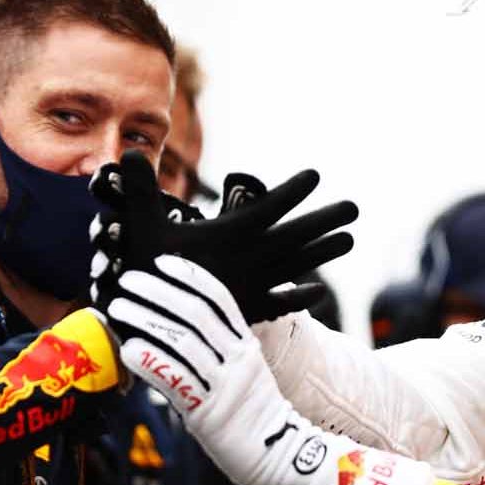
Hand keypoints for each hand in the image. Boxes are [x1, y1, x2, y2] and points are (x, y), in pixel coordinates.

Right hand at [90, 153, 356, 324]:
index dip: (294, 190)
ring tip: (350, 239)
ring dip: (324, 251)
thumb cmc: (148, 275)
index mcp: (231, 235)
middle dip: (326, 219)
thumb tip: (130, 152)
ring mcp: (253, 287)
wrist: (157, 332)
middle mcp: (250, 259)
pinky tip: (318, 292)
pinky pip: (281, 303)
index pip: (270, 206)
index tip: (315, 176)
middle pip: (296, 235)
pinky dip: (301, 297)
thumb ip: (139, 190)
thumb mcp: (141, 227)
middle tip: (354, 207)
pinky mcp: (248, 312)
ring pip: (297, 266)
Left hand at [105, 255, 430, 484]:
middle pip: (196, 314)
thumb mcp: (245, 374)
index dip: (191, 276)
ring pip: (182, 343)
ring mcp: (224, 386)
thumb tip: (184, 327)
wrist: (282, 460)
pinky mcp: (209, 414)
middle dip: (160, 291)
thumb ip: (220, 350)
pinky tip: (128, 350)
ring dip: (146, 321)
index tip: (163, 261)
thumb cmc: (255, 416)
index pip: (219, 300)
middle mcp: (237, 360)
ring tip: (119, 308)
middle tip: (129, 278)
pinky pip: (176, 382)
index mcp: (246, 346)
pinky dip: (151, 363)